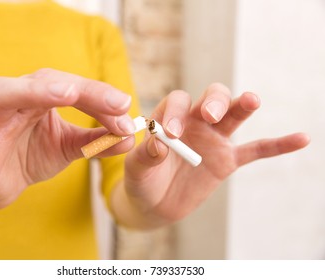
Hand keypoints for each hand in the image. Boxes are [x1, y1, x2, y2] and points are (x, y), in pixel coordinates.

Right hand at [0, 68, 134, 209]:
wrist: (2, 183)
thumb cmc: (34, 156)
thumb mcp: (71, 147)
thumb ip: (97, 140)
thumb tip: (129, 138)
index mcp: (40, 98)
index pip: (72, 88)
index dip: (100, 97)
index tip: (125, 108)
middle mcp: (17, 100)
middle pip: (46, 81)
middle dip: (83, 89)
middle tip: (114, 102)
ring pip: (5, 94)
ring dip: (34, 92)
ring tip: (66, 94)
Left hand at [118, 83, 309, 227]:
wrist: (154, 203)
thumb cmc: (142, 180)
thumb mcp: (136, 169)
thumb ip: (145, 155)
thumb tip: (160, 144)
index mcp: (169, 119)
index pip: (177, 102)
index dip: (175, 112)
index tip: (171, 134)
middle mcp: (194, 123)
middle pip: (211, 99)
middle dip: (214, 102)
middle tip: (210, 116)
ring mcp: (213, 140)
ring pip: (233, 116)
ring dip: (242, 107)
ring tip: (251, 101)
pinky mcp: (227, 160)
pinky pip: (256, 150)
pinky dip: (277, 145)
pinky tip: (302, 138)